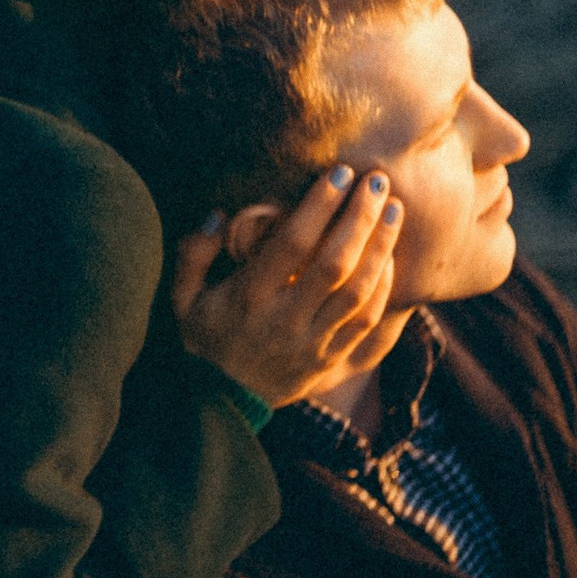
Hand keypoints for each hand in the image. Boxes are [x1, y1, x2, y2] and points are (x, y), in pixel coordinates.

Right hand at [167, 167, 407, 409]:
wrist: (221, 403)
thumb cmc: (203, 340)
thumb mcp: (181, 299)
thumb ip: (193, 254)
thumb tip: (218, 215)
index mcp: (248, 298)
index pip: (291, 245)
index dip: (319, 206)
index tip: (339, 174)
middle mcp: (284, 319)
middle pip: (334, 264)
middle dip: (360, 218)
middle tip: (377, 182)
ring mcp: (312, 342)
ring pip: (359, 291)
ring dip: (381, 247)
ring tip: (395, 209)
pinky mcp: (330, 358)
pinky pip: (366, 320)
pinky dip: (383, 286)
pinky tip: (390, 256)